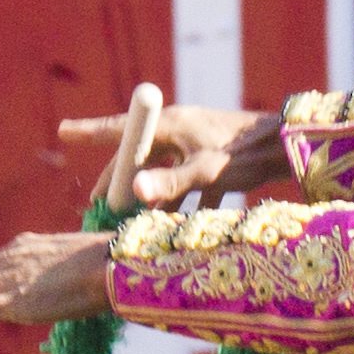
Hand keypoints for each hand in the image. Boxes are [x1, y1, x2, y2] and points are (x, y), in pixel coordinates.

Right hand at [58, 104, 289, 206]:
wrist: (290, 148)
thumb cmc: (248, 154)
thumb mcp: (207, 170)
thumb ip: (171, 184)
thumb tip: (135, 195)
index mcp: (171, 125)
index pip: (122, 129)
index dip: (91, 132)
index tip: (64, 131)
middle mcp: (179, 132)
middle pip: (140, 160)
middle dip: (120, 184)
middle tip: (98, 206)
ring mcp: (196, 147)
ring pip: (164, 175)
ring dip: (151, 201)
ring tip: (131, 223)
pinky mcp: (214, 162)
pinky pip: (188, 184)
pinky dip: (181, 203)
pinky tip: (176, 227)